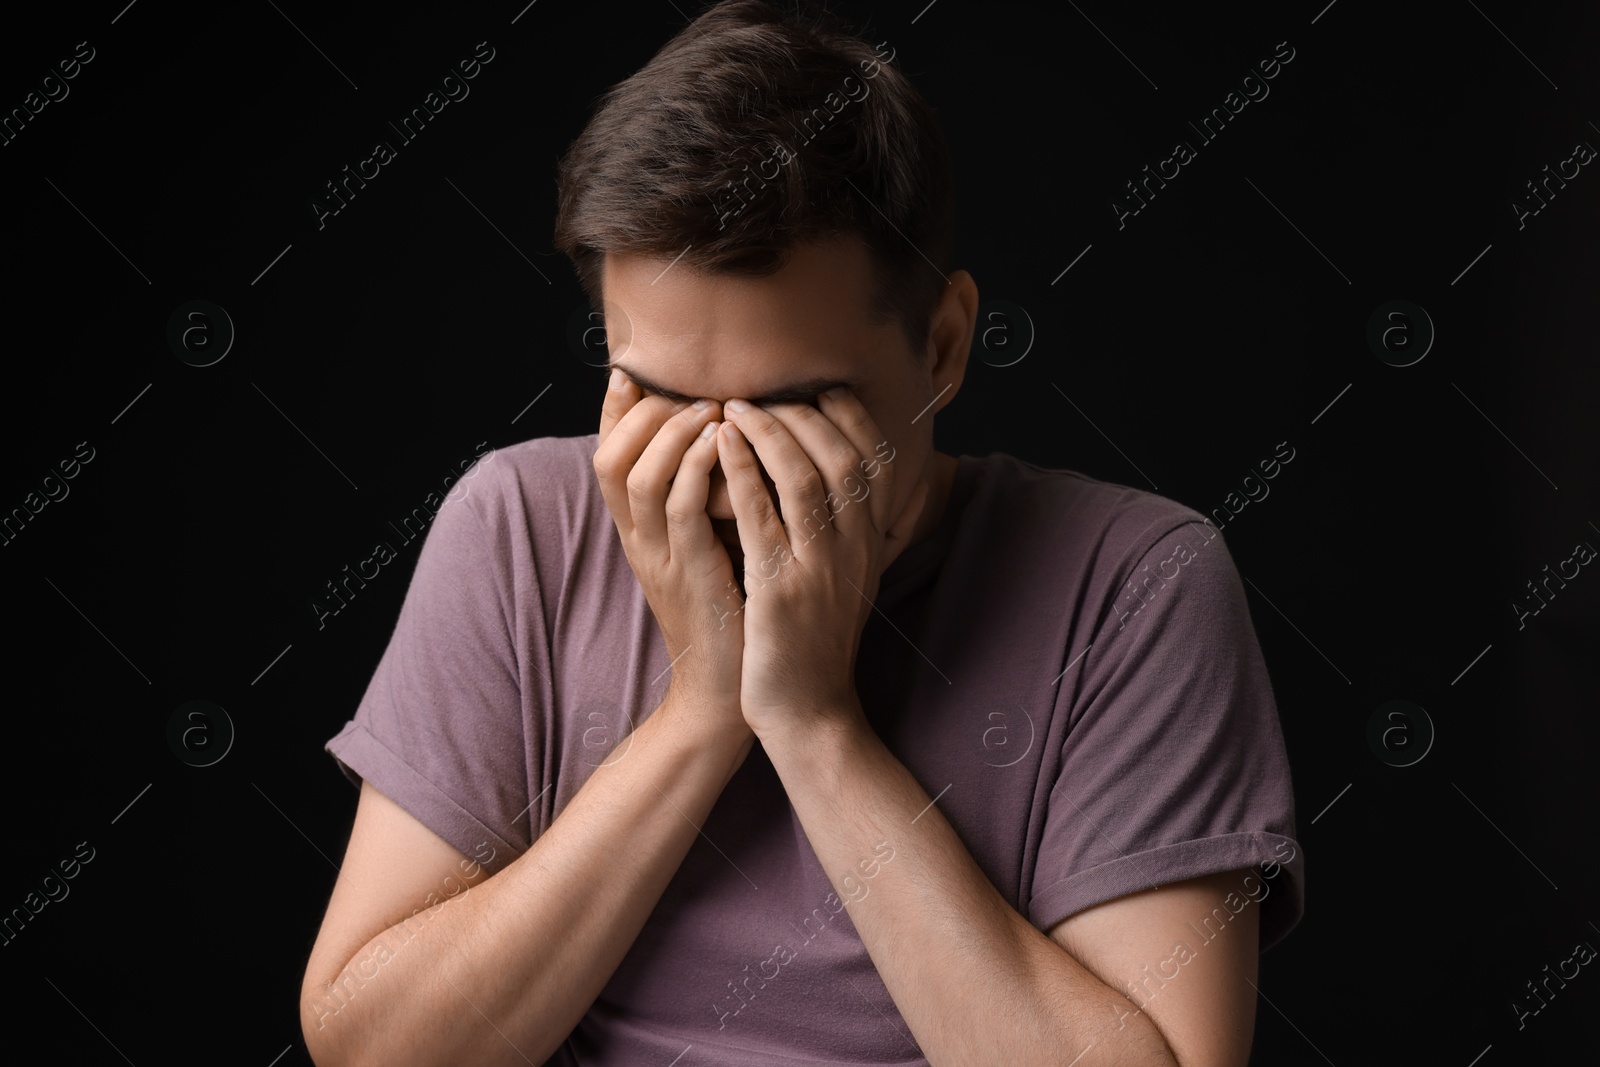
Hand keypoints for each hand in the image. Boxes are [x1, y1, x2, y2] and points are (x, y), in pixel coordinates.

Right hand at [593, 370, 747, 738]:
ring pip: (638, 476)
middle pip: (610, 458)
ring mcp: (659, 558)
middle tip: (688, 390)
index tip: (632, 373)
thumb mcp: (713, 545)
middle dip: (643, 413)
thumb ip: (709, 497)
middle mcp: (639, 540)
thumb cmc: (735, 611)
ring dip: (672, 434)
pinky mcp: (689, 574)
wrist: (733, 690)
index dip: (614, 412)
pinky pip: (679, 509)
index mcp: (641, 531)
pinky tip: (723, 444)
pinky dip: (696, 468)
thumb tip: (729, 439)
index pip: (609, 456)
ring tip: (709, 408)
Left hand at [717, 387, 928, 738]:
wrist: (808, 714)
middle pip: (842, 456)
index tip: (816, 388)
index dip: (848, 415)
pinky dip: (743, 473)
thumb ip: (847, 529)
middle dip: (801, 413)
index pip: (875, 459)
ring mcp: (821, 570)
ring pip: (806, 478)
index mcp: (869, 544)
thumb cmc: (813, 642)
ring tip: (734, 407)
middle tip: (760, 391)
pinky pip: (764, 518)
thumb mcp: (845, 579)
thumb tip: (852, 477)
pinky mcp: (781, 591)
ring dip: (769, 432)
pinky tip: (720, 447)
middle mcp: (854, 550)